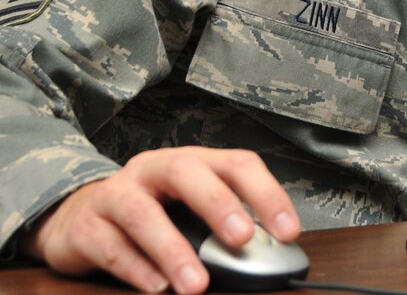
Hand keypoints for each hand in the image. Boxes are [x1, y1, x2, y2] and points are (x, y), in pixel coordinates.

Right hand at [20, 147, 299, 293]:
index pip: (236, 163)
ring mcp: (117, 192)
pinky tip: (157, 287)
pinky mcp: (87, 225)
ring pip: (142, 212)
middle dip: (218, 203)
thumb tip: (265, 259)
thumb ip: (221, 229)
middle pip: (187, 170)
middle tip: (242, 239)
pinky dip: (136, 269)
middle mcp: (155, 168)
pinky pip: (110, 245)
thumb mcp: (189, 212)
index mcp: (192, 162)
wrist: (81, 218)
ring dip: (172, 249)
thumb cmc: (153, 214)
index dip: (266, 192)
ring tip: (196, 284)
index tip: (288, 230)